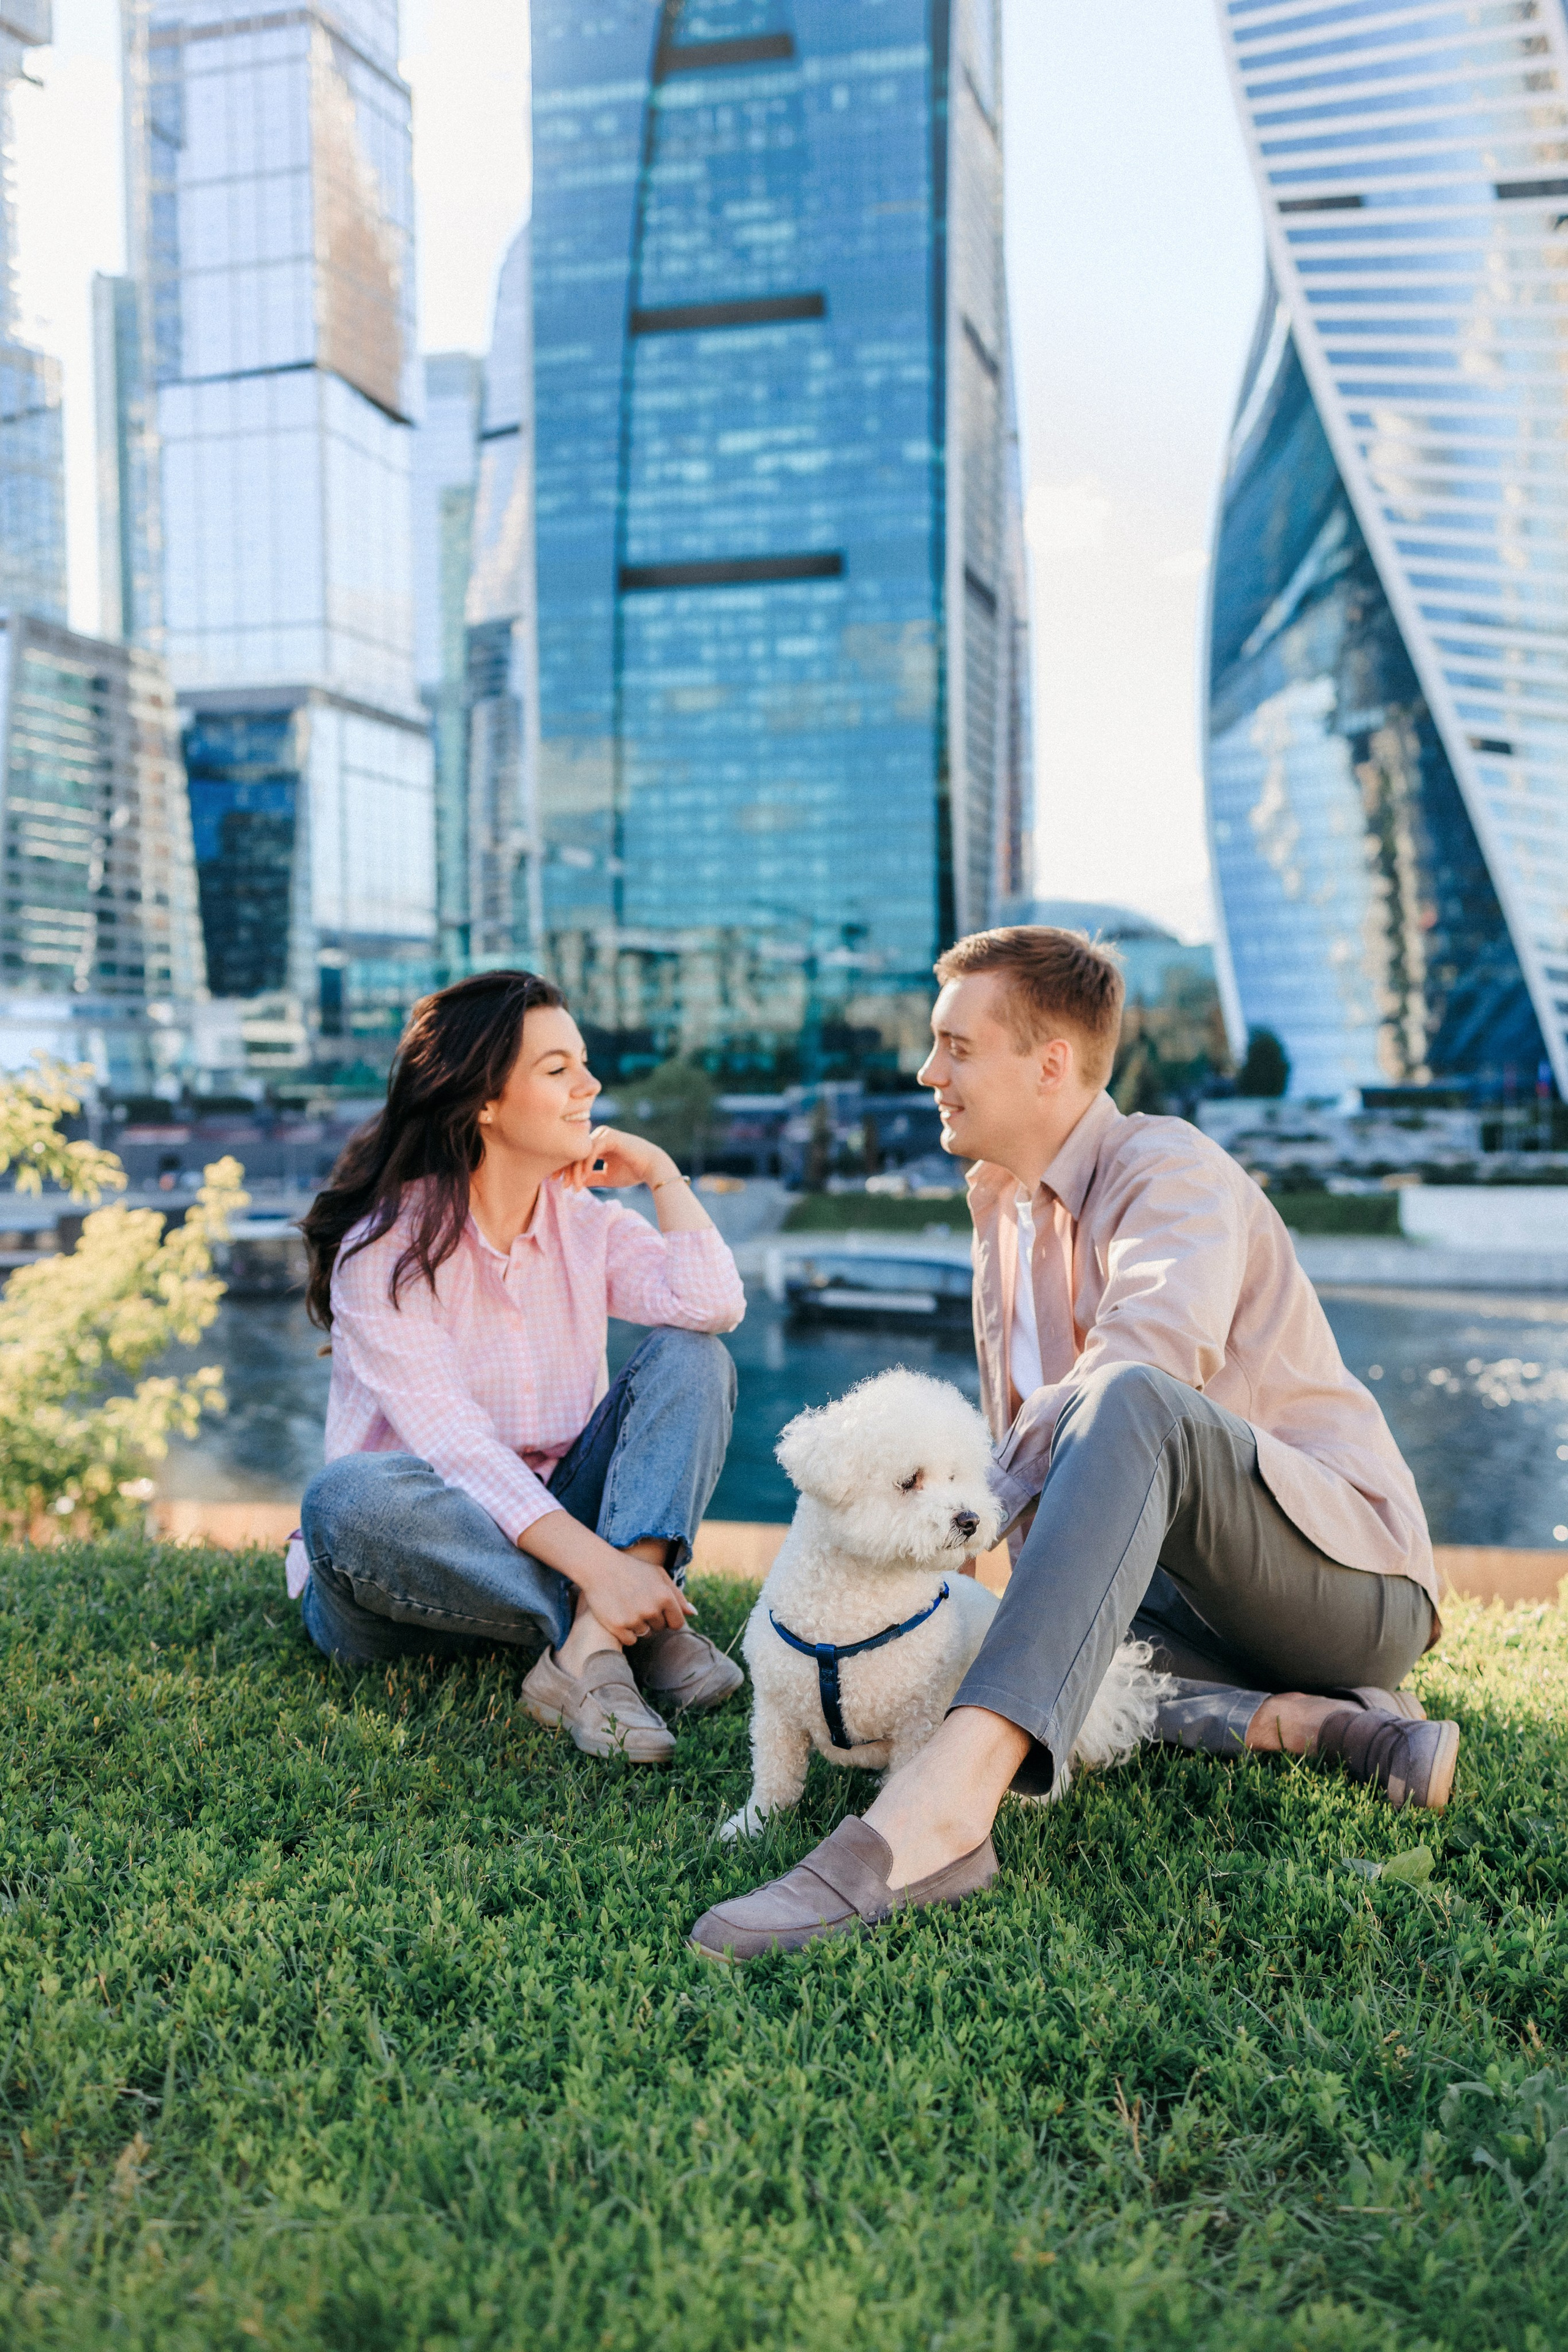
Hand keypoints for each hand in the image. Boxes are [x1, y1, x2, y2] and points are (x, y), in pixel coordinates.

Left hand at [558, 1126, 674, 1194]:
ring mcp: (604, 1134)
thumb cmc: (632, 1172)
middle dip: (566, 1169)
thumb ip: (590, 1178)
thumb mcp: (605, 1177)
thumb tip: (574, 1183)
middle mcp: (599, 1136)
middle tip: (560, 1185)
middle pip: (576, 1151)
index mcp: (598, 1144)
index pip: (577, 1154)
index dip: (566, 1168)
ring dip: (575, 1170)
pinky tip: (583, 1178)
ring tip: (574, 1186)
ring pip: (582, 1151)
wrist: (653, 1168)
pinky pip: (592, 1150)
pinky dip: (586, 1165)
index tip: (558, 1183)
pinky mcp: (610, 1136)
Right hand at [573, 1547, 694, 1644]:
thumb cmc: (633, 1570)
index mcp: (665, 1596)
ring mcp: (634, 1619)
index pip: (677, 1623)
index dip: (669, 1618)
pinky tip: (620, 1615)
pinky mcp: (618, 1626)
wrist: (599, 1567)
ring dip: (639, 1625)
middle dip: (653, 1619)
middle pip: (661, 1629)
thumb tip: (693, 1614)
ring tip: (628, 1606)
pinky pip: (631, 1640)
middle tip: (638, 1602)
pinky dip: (627, 1633)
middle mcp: (651, 1609)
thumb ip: (677, 1595)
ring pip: (645, 1634)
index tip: (658, 1609)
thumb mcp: (658, 1575)